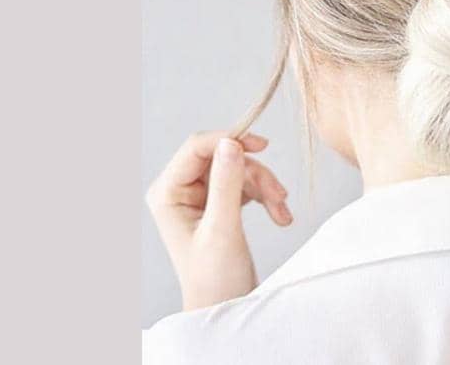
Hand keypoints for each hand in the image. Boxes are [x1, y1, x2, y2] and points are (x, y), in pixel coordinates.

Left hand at [146, 131, 292, 310]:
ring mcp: (198, 197)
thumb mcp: (223, 228)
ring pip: (239, 169)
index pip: (197, 147)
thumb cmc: (215, 279)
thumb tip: (231, 142)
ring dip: (265, 186)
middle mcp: (179, 191)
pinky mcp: (218, 204)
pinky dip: (265, 196)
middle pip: (222, 157)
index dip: (229, 140)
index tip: (263, 145)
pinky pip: (245, 184)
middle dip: (255, 174)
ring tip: (282, 211)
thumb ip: (226, 183)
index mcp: (167, 193)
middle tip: (280, 195)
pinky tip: (279, 215)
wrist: (224, 310)